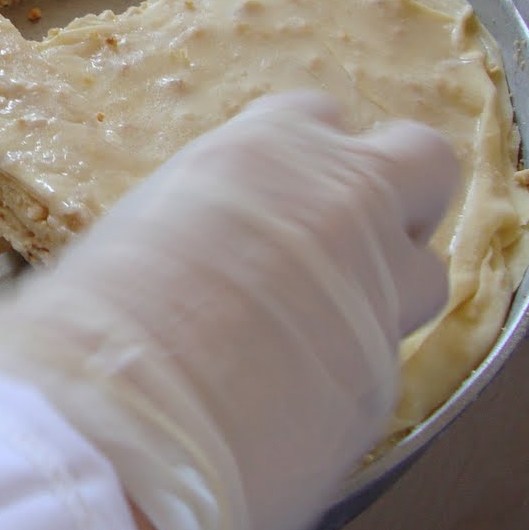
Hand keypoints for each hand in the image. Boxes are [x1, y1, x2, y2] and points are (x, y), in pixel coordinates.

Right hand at [0, 92, 455, 529]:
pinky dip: (353, 374)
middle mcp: (343, 200)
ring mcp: (379, 287)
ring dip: (390, 294)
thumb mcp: (145, 224)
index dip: (308, 157)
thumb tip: (214, 248)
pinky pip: (388, 363)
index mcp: (268, 148)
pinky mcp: (390, 378)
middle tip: (352, 241)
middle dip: (400, 197)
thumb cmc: (99, 306)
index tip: (286, 188)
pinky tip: (293, 401)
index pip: (320, 116)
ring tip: (320, 335)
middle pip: (423, 162)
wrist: (120, 413)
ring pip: (429, 275)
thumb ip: (208, 218)